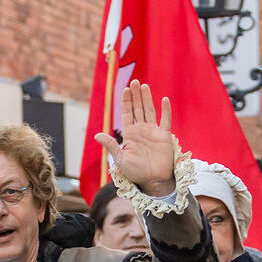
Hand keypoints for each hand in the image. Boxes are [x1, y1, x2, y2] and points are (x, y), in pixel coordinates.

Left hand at [92, 81, 176, 196]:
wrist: (152, 180)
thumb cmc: (135, 172)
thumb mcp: (120, 158)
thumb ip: (111, 145)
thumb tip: (96, 135)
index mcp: (130, 134)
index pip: (127, 114)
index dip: (126, 101)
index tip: (125, 89)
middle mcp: (141, 130)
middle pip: (138, 108)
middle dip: (135, 95)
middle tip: (134, 81)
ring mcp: (153, 132)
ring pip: (150, 111)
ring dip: (147, 98)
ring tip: (143, 86)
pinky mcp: (164, 136)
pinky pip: (165, 120)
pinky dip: (165, 110)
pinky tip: (164, 99)